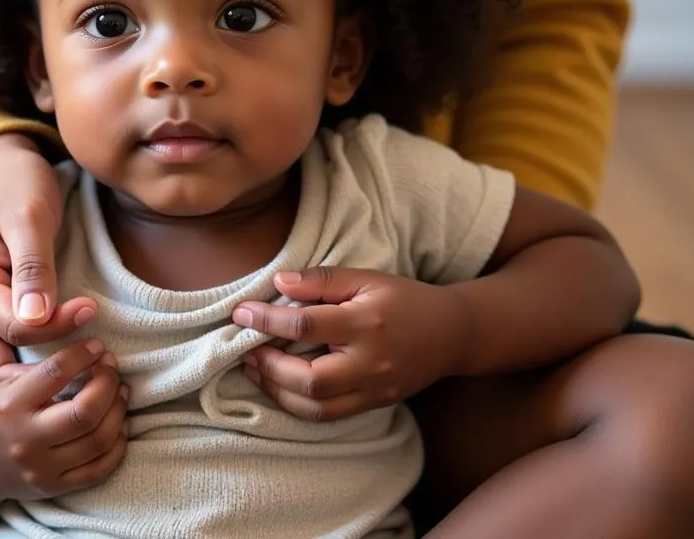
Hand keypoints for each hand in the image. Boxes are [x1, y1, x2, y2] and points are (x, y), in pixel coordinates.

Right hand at [0, 133, 98, 383]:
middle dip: (45, 375)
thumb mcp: (28, 215)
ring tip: (90, 362)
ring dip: (44, 374)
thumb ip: (32, 266)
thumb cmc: (14, 183)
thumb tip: (36, 319)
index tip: (93, 306)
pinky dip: (40, 361)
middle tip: (95, 359)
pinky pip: (12, 354)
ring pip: (4, 368)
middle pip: (0, 366)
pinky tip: (74, 354)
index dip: (58, 325)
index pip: (14, 329)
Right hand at [0, 338, 129, 502]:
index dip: (83, 354)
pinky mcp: (54, 489)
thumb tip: (88, 352)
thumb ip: (40, 371)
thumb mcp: (3, 384)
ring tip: (121, 391)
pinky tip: (119, 424)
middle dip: (108, 382)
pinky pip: (99, 469)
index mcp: (11, 406)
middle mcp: (26, 440)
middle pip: (85, 412)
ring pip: (99, 440)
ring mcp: (42, 469)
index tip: (97, 346)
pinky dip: (117, 445)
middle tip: (111, 366)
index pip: (56, 373)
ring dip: (118, 410)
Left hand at [233, 267, 467, 420]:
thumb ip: (322, 279)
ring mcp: (373, 390)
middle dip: (269, 366)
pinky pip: (328, 416)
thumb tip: (279, 282)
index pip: (306, 325)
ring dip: (276, 391)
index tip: (241, 312)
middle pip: (309, 380)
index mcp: (366, 323)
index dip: (267, 319)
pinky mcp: (373, 405)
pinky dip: (297, 404)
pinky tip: (279, 385)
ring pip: (316, 408)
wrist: (452, 334)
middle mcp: (369, 363)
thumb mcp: (366, 277)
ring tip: (253, 368)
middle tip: (244, 347)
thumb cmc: (404, 298)